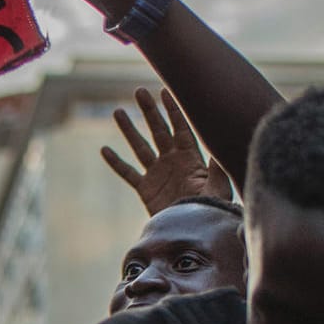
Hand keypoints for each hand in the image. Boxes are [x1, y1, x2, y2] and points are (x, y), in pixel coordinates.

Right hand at [101, 88, 232, 214]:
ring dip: (129, 130)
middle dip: (149, 111)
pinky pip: (128, 173)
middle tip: (139, 92)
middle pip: (158, 130)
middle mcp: (172, 161)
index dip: (173, 110)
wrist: (192, 231)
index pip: (180, 128)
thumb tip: (218, 143)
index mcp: (190, 158)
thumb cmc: (210, 209)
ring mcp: (157, 174)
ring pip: (140, 147)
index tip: (164, 92)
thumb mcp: (218, 188)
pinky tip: (105, 150)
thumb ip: (217, 167)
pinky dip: (116, 163)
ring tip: (117, 112)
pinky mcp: (145, 189)